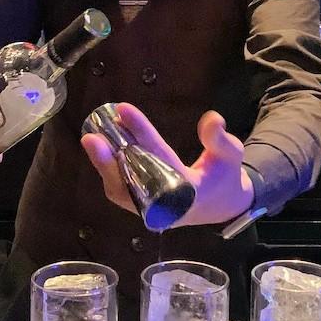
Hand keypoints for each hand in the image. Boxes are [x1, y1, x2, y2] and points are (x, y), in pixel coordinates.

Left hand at [80, 103, 253, 226]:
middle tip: (91, 137)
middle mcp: (166, 204)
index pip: (159, 157)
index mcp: (189, 191)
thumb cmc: (224, 176)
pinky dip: (108, 172)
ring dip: (104, 166)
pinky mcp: (142, 208)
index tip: (124, 110)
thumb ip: (219, 139)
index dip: (141, 133)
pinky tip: (99, 149)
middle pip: (132, 182)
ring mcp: (152, 209)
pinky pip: (121, 191)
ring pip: (121, 190)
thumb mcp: (230, 155)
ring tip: (91, 140)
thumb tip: (211, 119)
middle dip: (110, 161)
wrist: (220, 205)